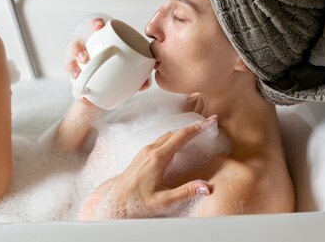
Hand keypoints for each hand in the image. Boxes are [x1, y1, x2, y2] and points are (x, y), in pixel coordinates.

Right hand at [65, 17, 150, 103]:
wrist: (106, 89)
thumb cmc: (119, 70)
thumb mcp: (131, 70)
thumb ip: (140, 76)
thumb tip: (144, 84)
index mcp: (101, 39)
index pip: (95, 25)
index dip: (95, 22)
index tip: (99, 26)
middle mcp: (86, 44)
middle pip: (76, 40)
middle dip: (77, 48)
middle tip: (84, 58)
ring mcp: (76, 57)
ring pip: (69, 57)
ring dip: (71, 66)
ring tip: (77, 75)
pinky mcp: (72, 71)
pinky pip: (69, 75)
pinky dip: (76, 86)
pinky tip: (80, 93)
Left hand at [79, 118, 213, 219]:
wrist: (116, 202)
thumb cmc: (138, 203)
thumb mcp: (164, 201)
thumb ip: (185, 192)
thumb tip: (207, 187)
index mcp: (157, 158)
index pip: (180, 136)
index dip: (196, 128)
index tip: (209, 122)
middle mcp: (150, 150)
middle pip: (174, 133)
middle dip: (191, 128)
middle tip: (206, 126)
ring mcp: (144, 151)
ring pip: (166, 136)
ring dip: (181, 133)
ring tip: (196, 134)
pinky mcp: (141, 155)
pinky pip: (159, 141)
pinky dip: (172, 139)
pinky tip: (178, 145)